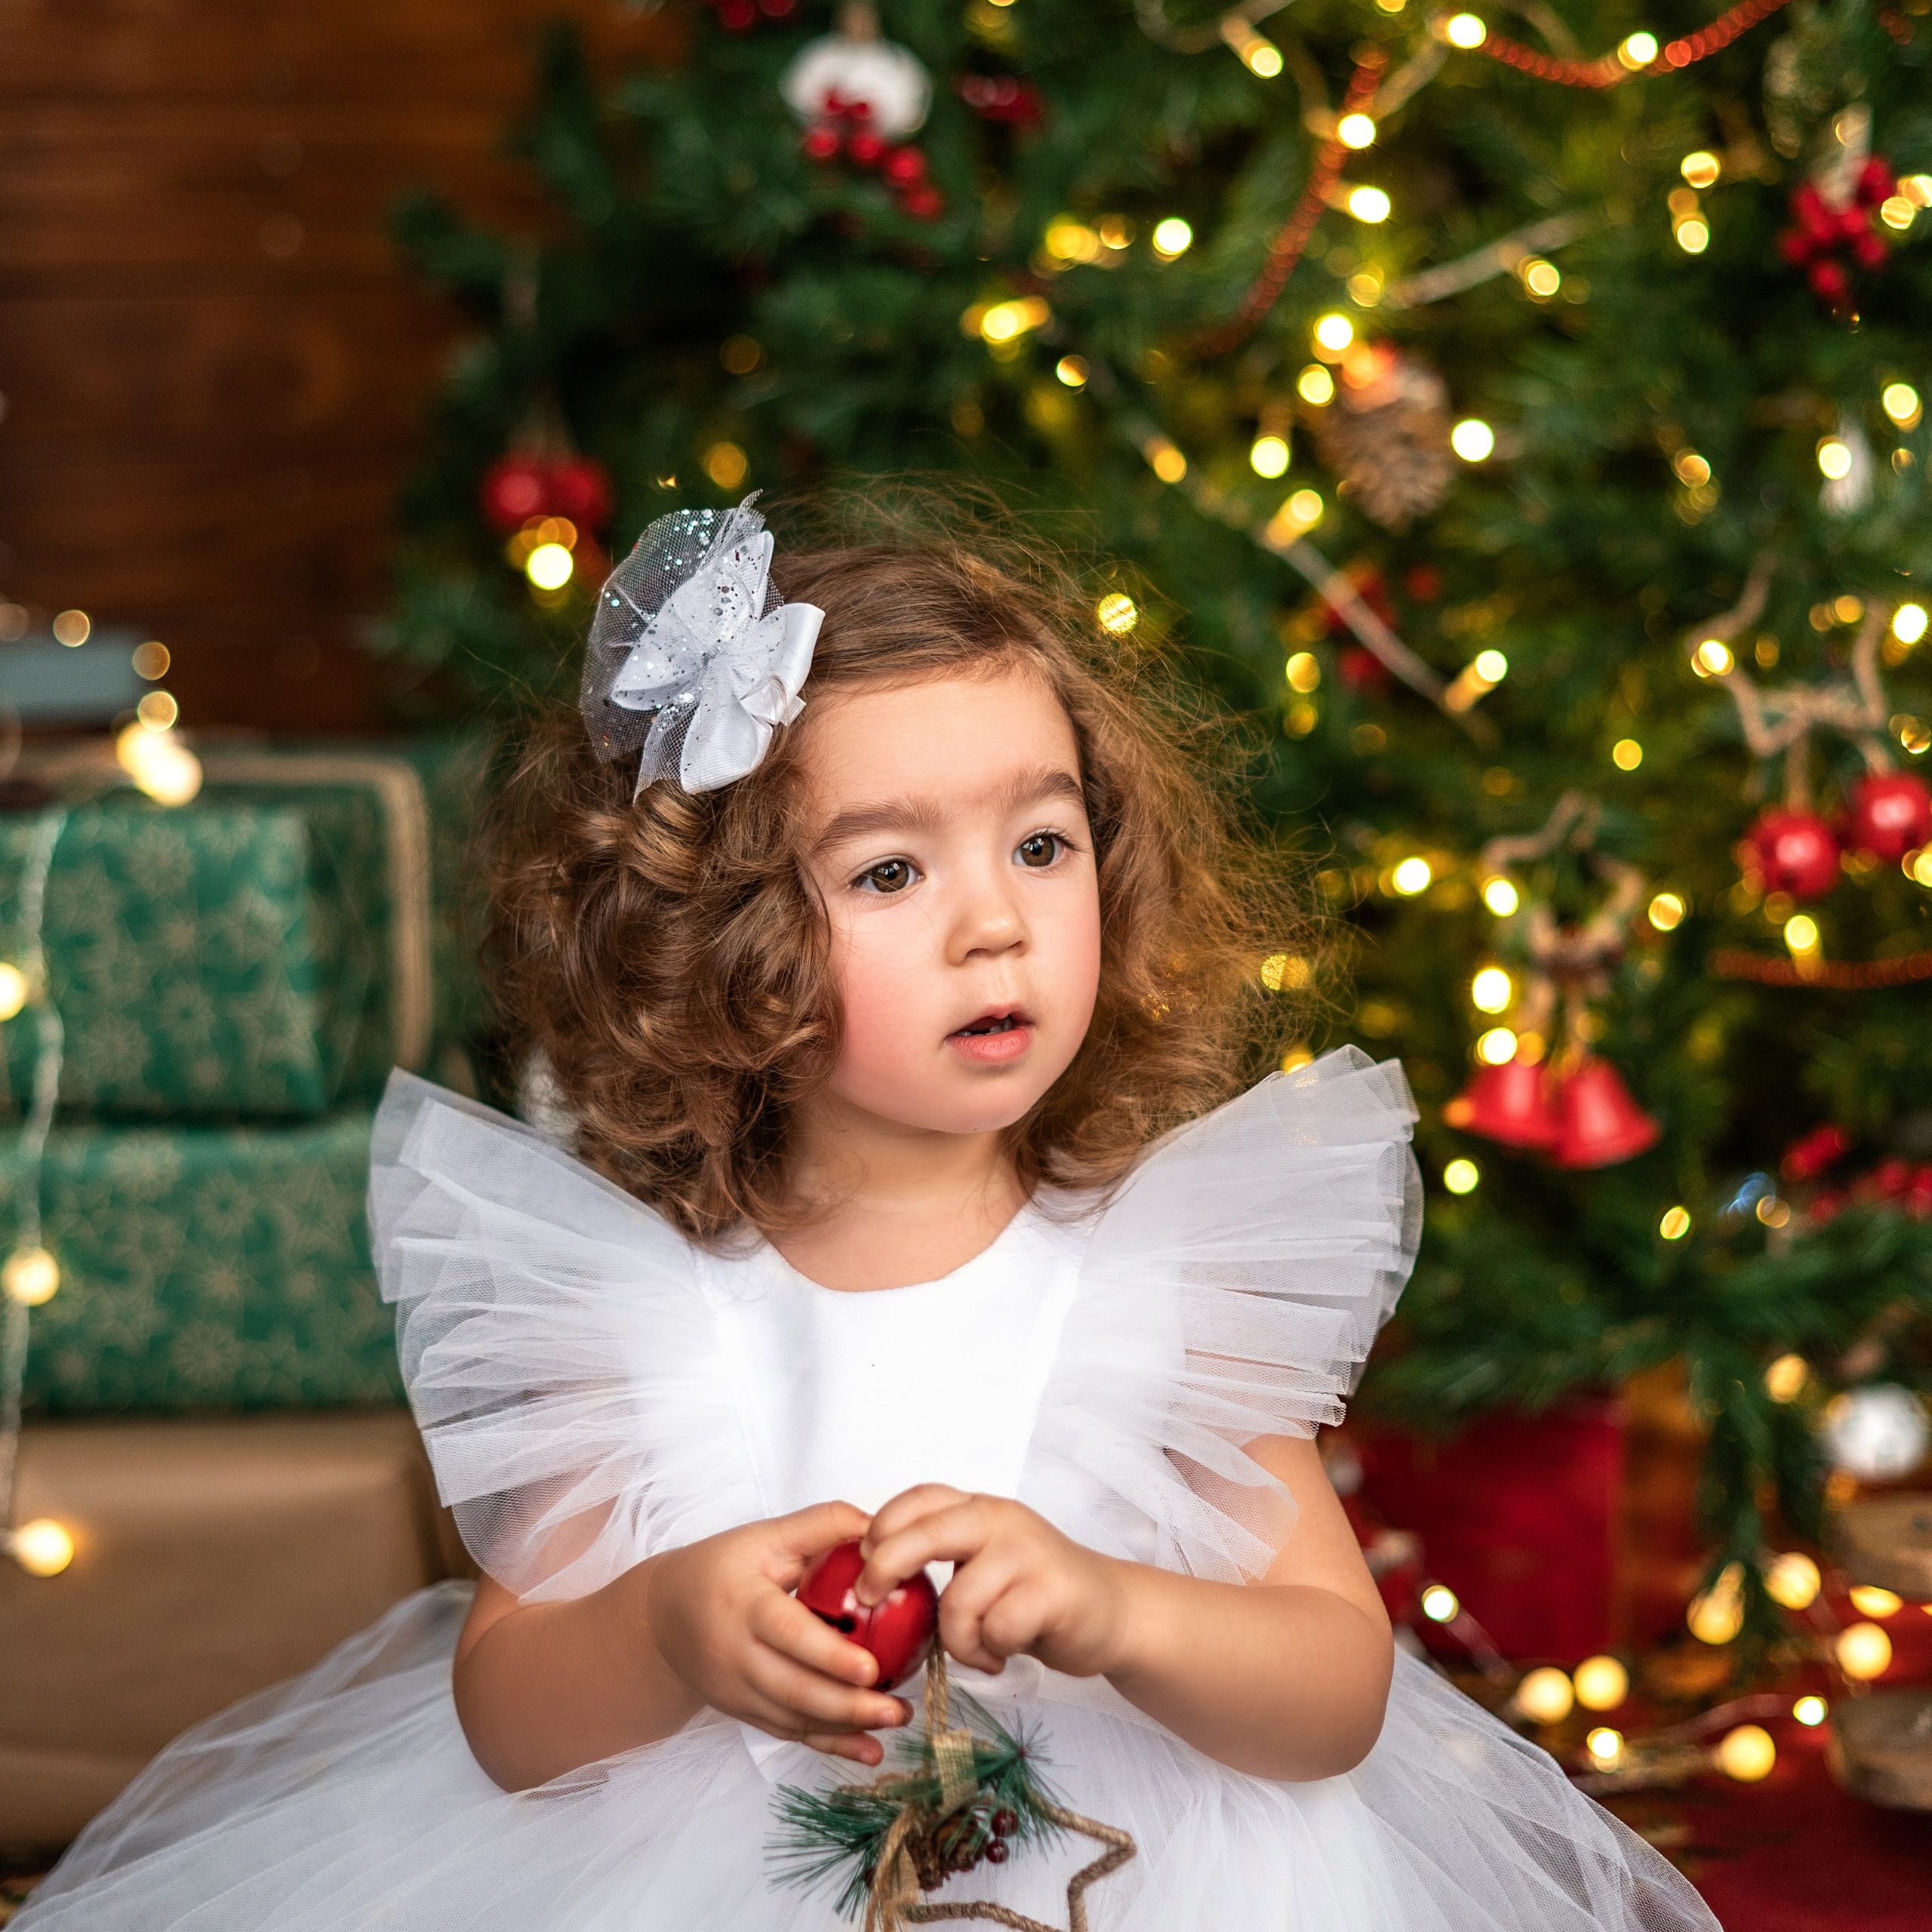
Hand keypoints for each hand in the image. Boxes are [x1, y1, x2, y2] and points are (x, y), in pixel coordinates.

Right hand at [639, 1501, 911, 1764]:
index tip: (870, 1667)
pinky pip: (789, 1733)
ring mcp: (737, 1691)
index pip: (787, 1633)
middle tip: (897, 1706)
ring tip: (896, 1718)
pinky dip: (830, 1745)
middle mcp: (736, 1655)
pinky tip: (868, 1750)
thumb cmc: (720, 1569)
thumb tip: (878, 1526)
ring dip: (848, 1726)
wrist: (662, 1617)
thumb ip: (822, 1525)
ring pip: (795, 1718)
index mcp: (743, 1604)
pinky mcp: (744, 1712)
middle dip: (848, 1704)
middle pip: (794, 1688)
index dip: (828, 1654)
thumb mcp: (765, 1536)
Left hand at [856, 1487, 1129, 1680]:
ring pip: (958, 1600)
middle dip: (885, 1566)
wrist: (1110, 1610)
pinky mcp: (1052, 1591)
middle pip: (924, 1533)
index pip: (920, 1498)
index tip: (861, 1558)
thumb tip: (870, 1577)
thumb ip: (942, 1554)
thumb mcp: (984, 1559)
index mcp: (979, 1508)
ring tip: (978, 1650)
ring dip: (958, 1640)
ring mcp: (1028, 1552)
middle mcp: (1001, 1519)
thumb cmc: (1034, 1591)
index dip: (881, 1524)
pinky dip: (989, 1653)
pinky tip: (1003, 1654)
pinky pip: (996, 1629)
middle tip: (870, 1600)